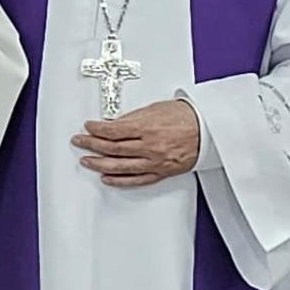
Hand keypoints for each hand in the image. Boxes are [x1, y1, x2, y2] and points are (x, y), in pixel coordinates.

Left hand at [75, 97, 202, 187]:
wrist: (209, 129)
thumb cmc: (186, 116)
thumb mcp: (154, 109)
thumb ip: (131, 119)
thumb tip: (112, 125)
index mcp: (147, 128)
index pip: (112, 131)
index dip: (96, 129)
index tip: (88, 127)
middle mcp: (149, 147)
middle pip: (112, 149)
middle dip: (92, 145)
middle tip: (80, 141)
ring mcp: (155, 162)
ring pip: (120, 167)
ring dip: (99, 164)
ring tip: (87, 160)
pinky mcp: (161, 172)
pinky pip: (136, 179)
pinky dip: (119, 180)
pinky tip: (106, 177)